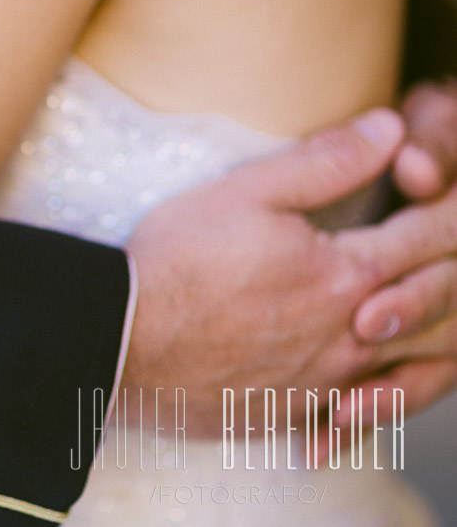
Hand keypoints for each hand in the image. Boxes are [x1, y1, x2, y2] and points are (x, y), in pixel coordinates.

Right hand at [122, 108, 456, 435]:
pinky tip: (377, 388)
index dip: (453, 209)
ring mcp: (326, 382)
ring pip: (416, 366)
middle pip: (442, 306)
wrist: (122, 339)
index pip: (433, 235)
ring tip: (435, 316)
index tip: (453, 193)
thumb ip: (326, 161)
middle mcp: (351, 335)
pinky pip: (364, 414)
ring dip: (433, 333)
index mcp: (347, 274)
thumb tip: (390, 129)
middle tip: (454, 251)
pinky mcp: (295, 412)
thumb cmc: (176, 261)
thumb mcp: (245, 192)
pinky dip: (384, 397)